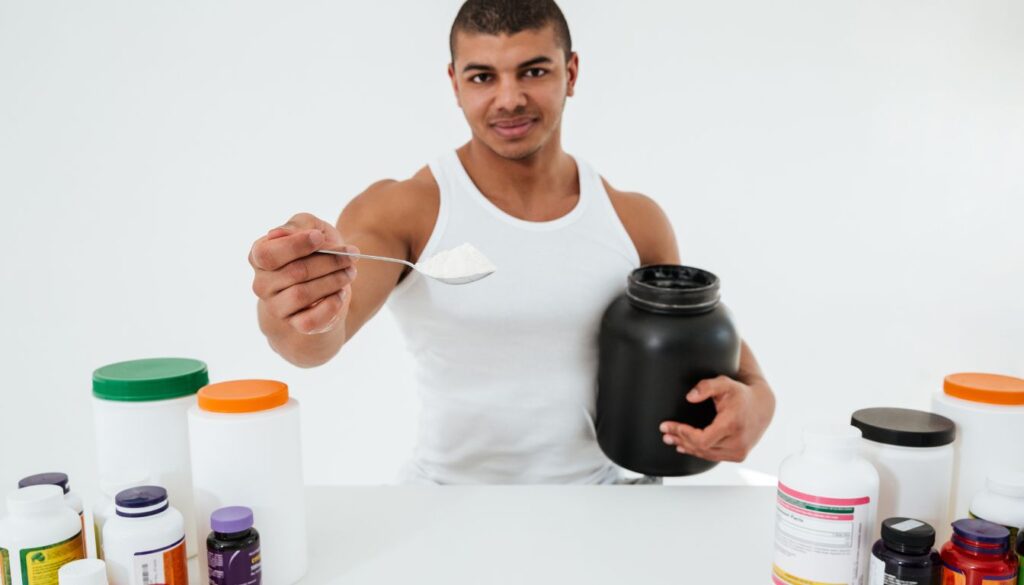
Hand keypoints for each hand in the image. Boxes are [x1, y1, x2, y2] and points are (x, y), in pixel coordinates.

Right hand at [249, 213, 357, 334]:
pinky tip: (341, 293)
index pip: (268, 254)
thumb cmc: (317, 250)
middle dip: (328, 261)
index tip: (320, 237)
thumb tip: (278, 233)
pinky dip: (330, 306)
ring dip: (333, 281)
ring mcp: (276, 307)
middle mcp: (262, 284)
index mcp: (259, 256)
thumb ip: (298, 225)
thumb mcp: (311, 228)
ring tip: (350, 271)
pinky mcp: (295, 324)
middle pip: (294, 272)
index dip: (295, 245)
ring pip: (302, 295)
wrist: (330, 280)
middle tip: (352, 255)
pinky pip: (309, 321)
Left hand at [658, 375, 773, 462]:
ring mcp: (738, 451)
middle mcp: (737, 441)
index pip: (701, 439)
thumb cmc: (742, 395)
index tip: (669, 426)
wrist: (761, 407)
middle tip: (665, 432)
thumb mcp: (724, 384)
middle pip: (700, 447)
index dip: (682, 434)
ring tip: (671, 439)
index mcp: (732, 425)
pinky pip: (713, 456)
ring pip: (705, 454)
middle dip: (680, 439)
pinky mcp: (738, 455)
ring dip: (686, 447)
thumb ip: (706, 386)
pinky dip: (699, 451)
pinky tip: (686, 447)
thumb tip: (690, 397)